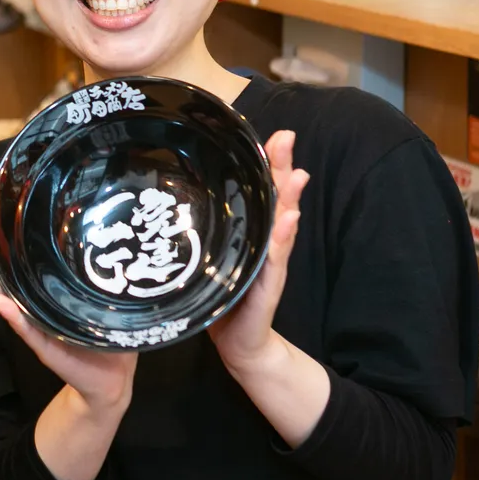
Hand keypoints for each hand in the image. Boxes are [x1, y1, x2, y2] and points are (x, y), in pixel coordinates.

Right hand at [0, 203, 136, 416]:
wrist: (110, 376)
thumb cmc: (98, 328)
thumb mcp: (85, 292)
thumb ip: (72, 269)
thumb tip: (70, 226)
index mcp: (38, 287)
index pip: (11, 256)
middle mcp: (30, 303)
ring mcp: (35, 323)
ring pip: (4, 295)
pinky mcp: (47, 346)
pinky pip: (28, 328)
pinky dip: (12, 315)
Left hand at [209, 130, 309, 372]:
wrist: (240, 344)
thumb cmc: (222, 295)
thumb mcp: (212, 257)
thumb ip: (207, 230)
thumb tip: (182, 198)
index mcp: (252, 232)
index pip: (261, 191)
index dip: (268, 163)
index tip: (273, 134)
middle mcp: (266, 243)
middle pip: (277, 200)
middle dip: (282, 169)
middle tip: (286, 140)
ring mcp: (270, 264)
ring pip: (281, 226)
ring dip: (290, 199)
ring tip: (296, 174)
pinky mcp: (268, 287)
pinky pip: (275, 261)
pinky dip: (282, 239)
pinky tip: (289, 220)